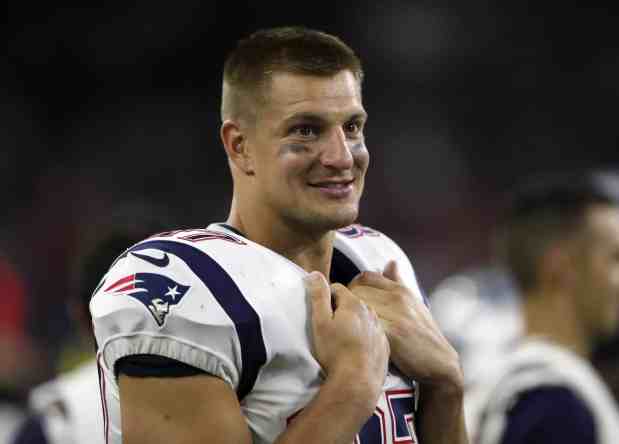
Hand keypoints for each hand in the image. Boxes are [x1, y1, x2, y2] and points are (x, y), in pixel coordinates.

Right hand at [305, 271, 389, 401]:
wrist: (357, 382)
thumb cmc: (335, 351)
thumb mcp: (320, 322)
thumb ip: (318, 296)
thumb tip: (314, 274)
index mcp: (354, 304)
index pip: (337, 289)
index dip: (326, 297)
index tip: (321, 311)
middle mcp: (371, 313)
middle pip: (353, 302)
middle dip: (341, 308)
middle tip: (331, 325)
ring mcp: (380, 330)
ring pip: (365, 318)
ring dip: (355, 322)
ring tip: (344, 338)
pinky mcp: (385, 346)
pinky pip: (373, 334)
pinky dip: (365, 337)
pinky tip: (356, 349)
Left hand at [348, 261, 462, 391]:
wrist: (439, 364)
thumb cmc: (423, 335)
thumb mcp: (414, 304)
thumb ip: (398, 283)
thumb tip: (391, 262)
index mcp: (400, 290)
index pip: (365, 276)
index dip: (353, 287)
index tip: (348, 300)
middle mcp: (398, 299)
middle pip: (356, 290)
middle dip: (346, 302)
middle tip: (343, 317)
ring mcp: (396, 316)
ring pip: (357, 306)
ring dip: (348, 316)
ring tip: (346, 328)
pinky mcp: (392, 335)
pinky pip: (364, 325)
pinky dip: (356, 331)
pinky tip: (355, 340)